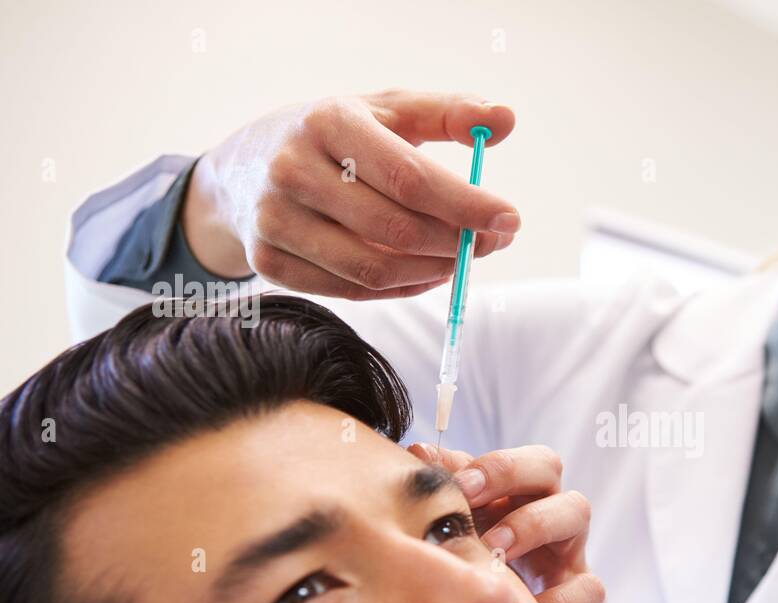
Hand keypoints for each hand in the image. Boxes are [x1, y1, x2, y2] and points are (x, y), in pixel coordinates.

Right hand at [184, 90, 520, 299]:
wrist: (244, 168)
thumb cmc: (335, 137)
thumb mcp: (386, 111)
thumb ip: (449, 113)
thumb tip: (507, 119)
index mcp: (327, 122)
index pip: (409, 177)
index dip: (466, 205)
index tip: (509, 218)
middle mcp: (293, 170)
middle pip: (396, 230)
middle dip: (456, 243)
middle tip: (491, 241)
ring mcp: (275, 221)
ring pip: (374, 271)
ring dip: (433, 272)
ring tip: (460, 257)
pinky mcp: (269, 262)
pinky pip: (352, 292)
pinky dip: (401, 288)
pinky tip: (425, 271)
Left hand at [408, 442, 645, 602]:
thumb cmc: (501, 577)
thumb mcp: (474, 538)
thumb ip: (452, 499)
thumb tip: (419, 451)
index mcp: (519, 495)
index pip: (512, 456)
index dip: (485, 463)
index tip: (450, 481)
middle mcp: (550, 511)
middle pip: (547, 465)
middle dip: (506, 472)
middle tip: (467, 494)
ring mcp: (573, 551)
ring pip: (575, 511)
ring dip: (532, 524)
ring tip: (494, 550)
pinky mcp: (588, 596)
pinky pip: (587, 588)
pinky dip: (556, 600)